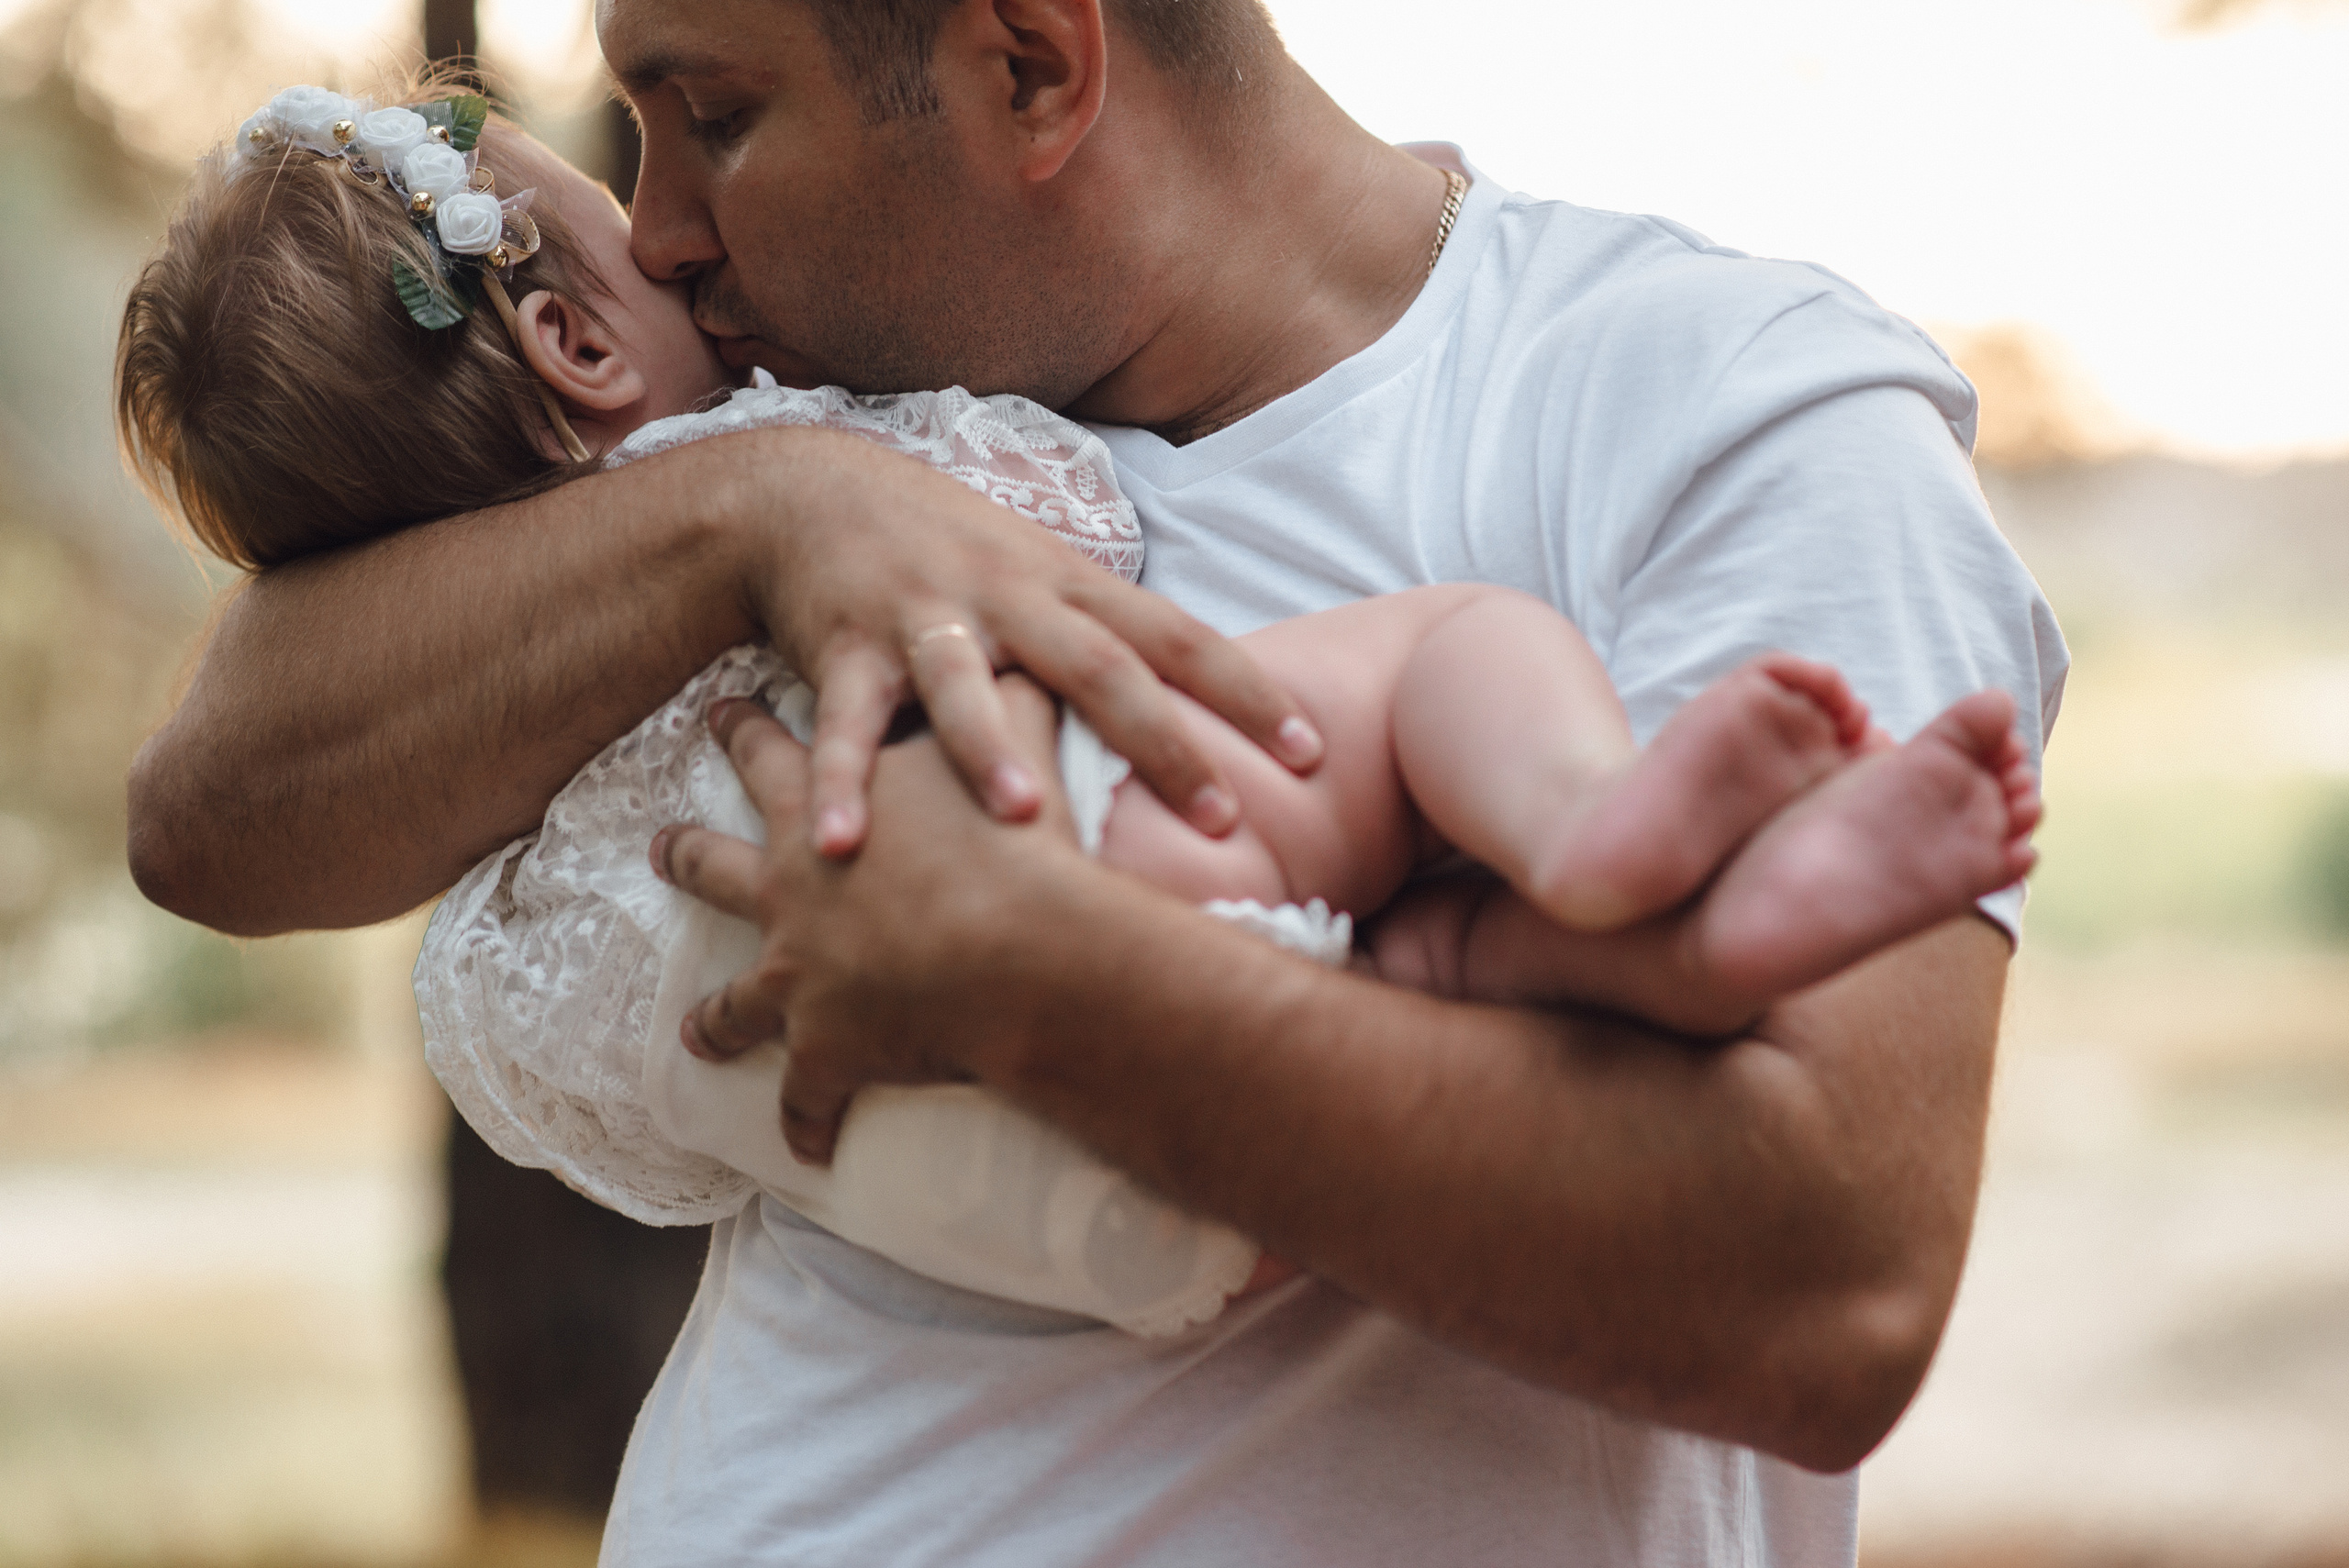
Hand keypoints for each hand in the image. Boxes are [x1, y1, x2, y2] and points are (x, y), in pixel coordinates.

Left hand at [653, 675, 1089, 1163]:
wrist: (1027, 946)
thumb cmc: (1020, 836)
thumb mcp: (1014, 731)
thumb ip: (1006, 691)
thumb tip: (1028, 650)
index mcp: (823, 806)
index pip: (769, 751)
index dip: (744, 730)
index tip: (720, 711)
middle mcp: (790, 889)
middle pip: (713, 865)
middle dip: (684, 855)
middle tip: (657, 848)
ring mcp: (798, 974)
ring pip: (735, 1001)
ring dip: (715, 1019)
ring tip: (692, 1032)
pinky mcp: (827, 1049)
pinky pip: (805, 1099)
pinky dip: (807, 1124)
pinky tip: (808, 1150)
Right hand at [736, 427, 1322, 855]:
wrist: (812, 491)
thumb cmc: (947, 549)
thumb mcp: (1040, 576)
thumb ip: (1109, 638)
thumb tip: (1202, 706)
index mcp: (1068, 585)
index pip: (1178, 637)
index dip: (1248, 692)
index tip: (1313, 752)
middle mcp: (1009, 597)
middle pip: (1098, 669)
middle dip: (1163, 743)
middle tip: (1223, 817)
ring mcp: (926, 618)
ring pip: (964, 688)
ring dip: (989, 750)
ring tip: (1021, 816)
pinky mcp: (845, 646)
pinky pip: (844, 723)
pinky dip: (839, 782)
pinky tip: (838, 846)